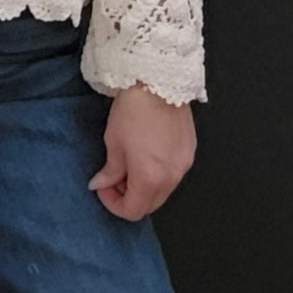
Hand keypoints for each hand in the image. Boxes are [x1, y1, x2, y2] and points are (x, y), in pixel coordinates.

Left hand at [87, 82, 195, 220]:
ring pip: (164, 190)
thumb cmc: (134, 110)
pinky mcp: (190, 151)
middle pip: (151, 205)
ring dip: (145, 186)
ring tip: (129, 164)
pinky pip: (173, 174)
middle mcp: (172, 176)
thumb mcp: (114, 142)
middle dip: (130, 197)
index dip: (114, 204)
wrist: (158, 81)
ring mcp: (184, 164)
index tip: (104, 189)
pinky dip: (159, 174)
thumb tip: (102, 184)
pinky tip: (146, 155)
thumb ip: (110, 171)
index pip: (133, 211)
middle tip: (114, 179)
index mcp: (150, 178)